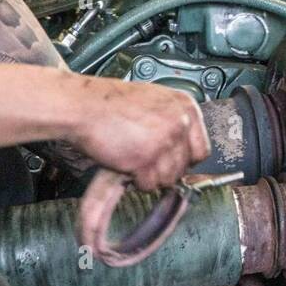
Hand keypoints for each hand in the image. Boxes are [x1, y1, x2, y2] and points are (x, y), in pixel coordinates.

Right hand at [67, 76, 210, 190]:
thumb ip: (174, 120)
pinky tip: (125, 163)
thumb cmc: (112, 103)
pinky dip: (135, 180)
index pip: (201, 149)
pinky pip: (148, 184)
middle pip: (184, 167)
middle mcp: (180, 123)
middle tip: (144, 159)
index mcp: (186, 107)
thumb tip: (185, 144)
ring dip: (149, 176)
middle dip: (164, 169)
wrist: (84, 105)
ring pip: (168, 178)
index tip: (171, 161)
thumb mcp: (156, 101)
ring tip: (133, 158)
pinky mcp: (146, 159)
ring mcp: (164, 141)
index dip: (184, 159)